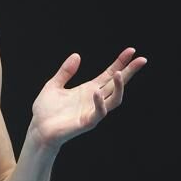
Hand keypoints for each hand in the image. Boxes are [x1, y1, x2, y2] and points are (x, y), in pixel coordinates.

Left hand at [29, 47, 146, 148]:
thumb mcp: (54, 85)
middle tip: (142, 59)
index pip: (109, 74)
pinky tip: (96, 91)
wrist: (38, 129)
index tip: (131, 51)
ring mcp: (92, 111)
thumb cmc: (46, 110)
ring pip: (114, 99)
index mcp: (88, 90)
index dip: (120, 63)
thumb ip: (65, 72)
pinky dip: (99, 103)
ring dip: (119, 87)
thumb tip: (77, 55)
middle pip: (117, 84)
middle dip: (129, 72)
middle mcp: (94, 100)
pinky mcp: (86, 122)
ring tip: (119, 73)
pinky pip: (99, 113)